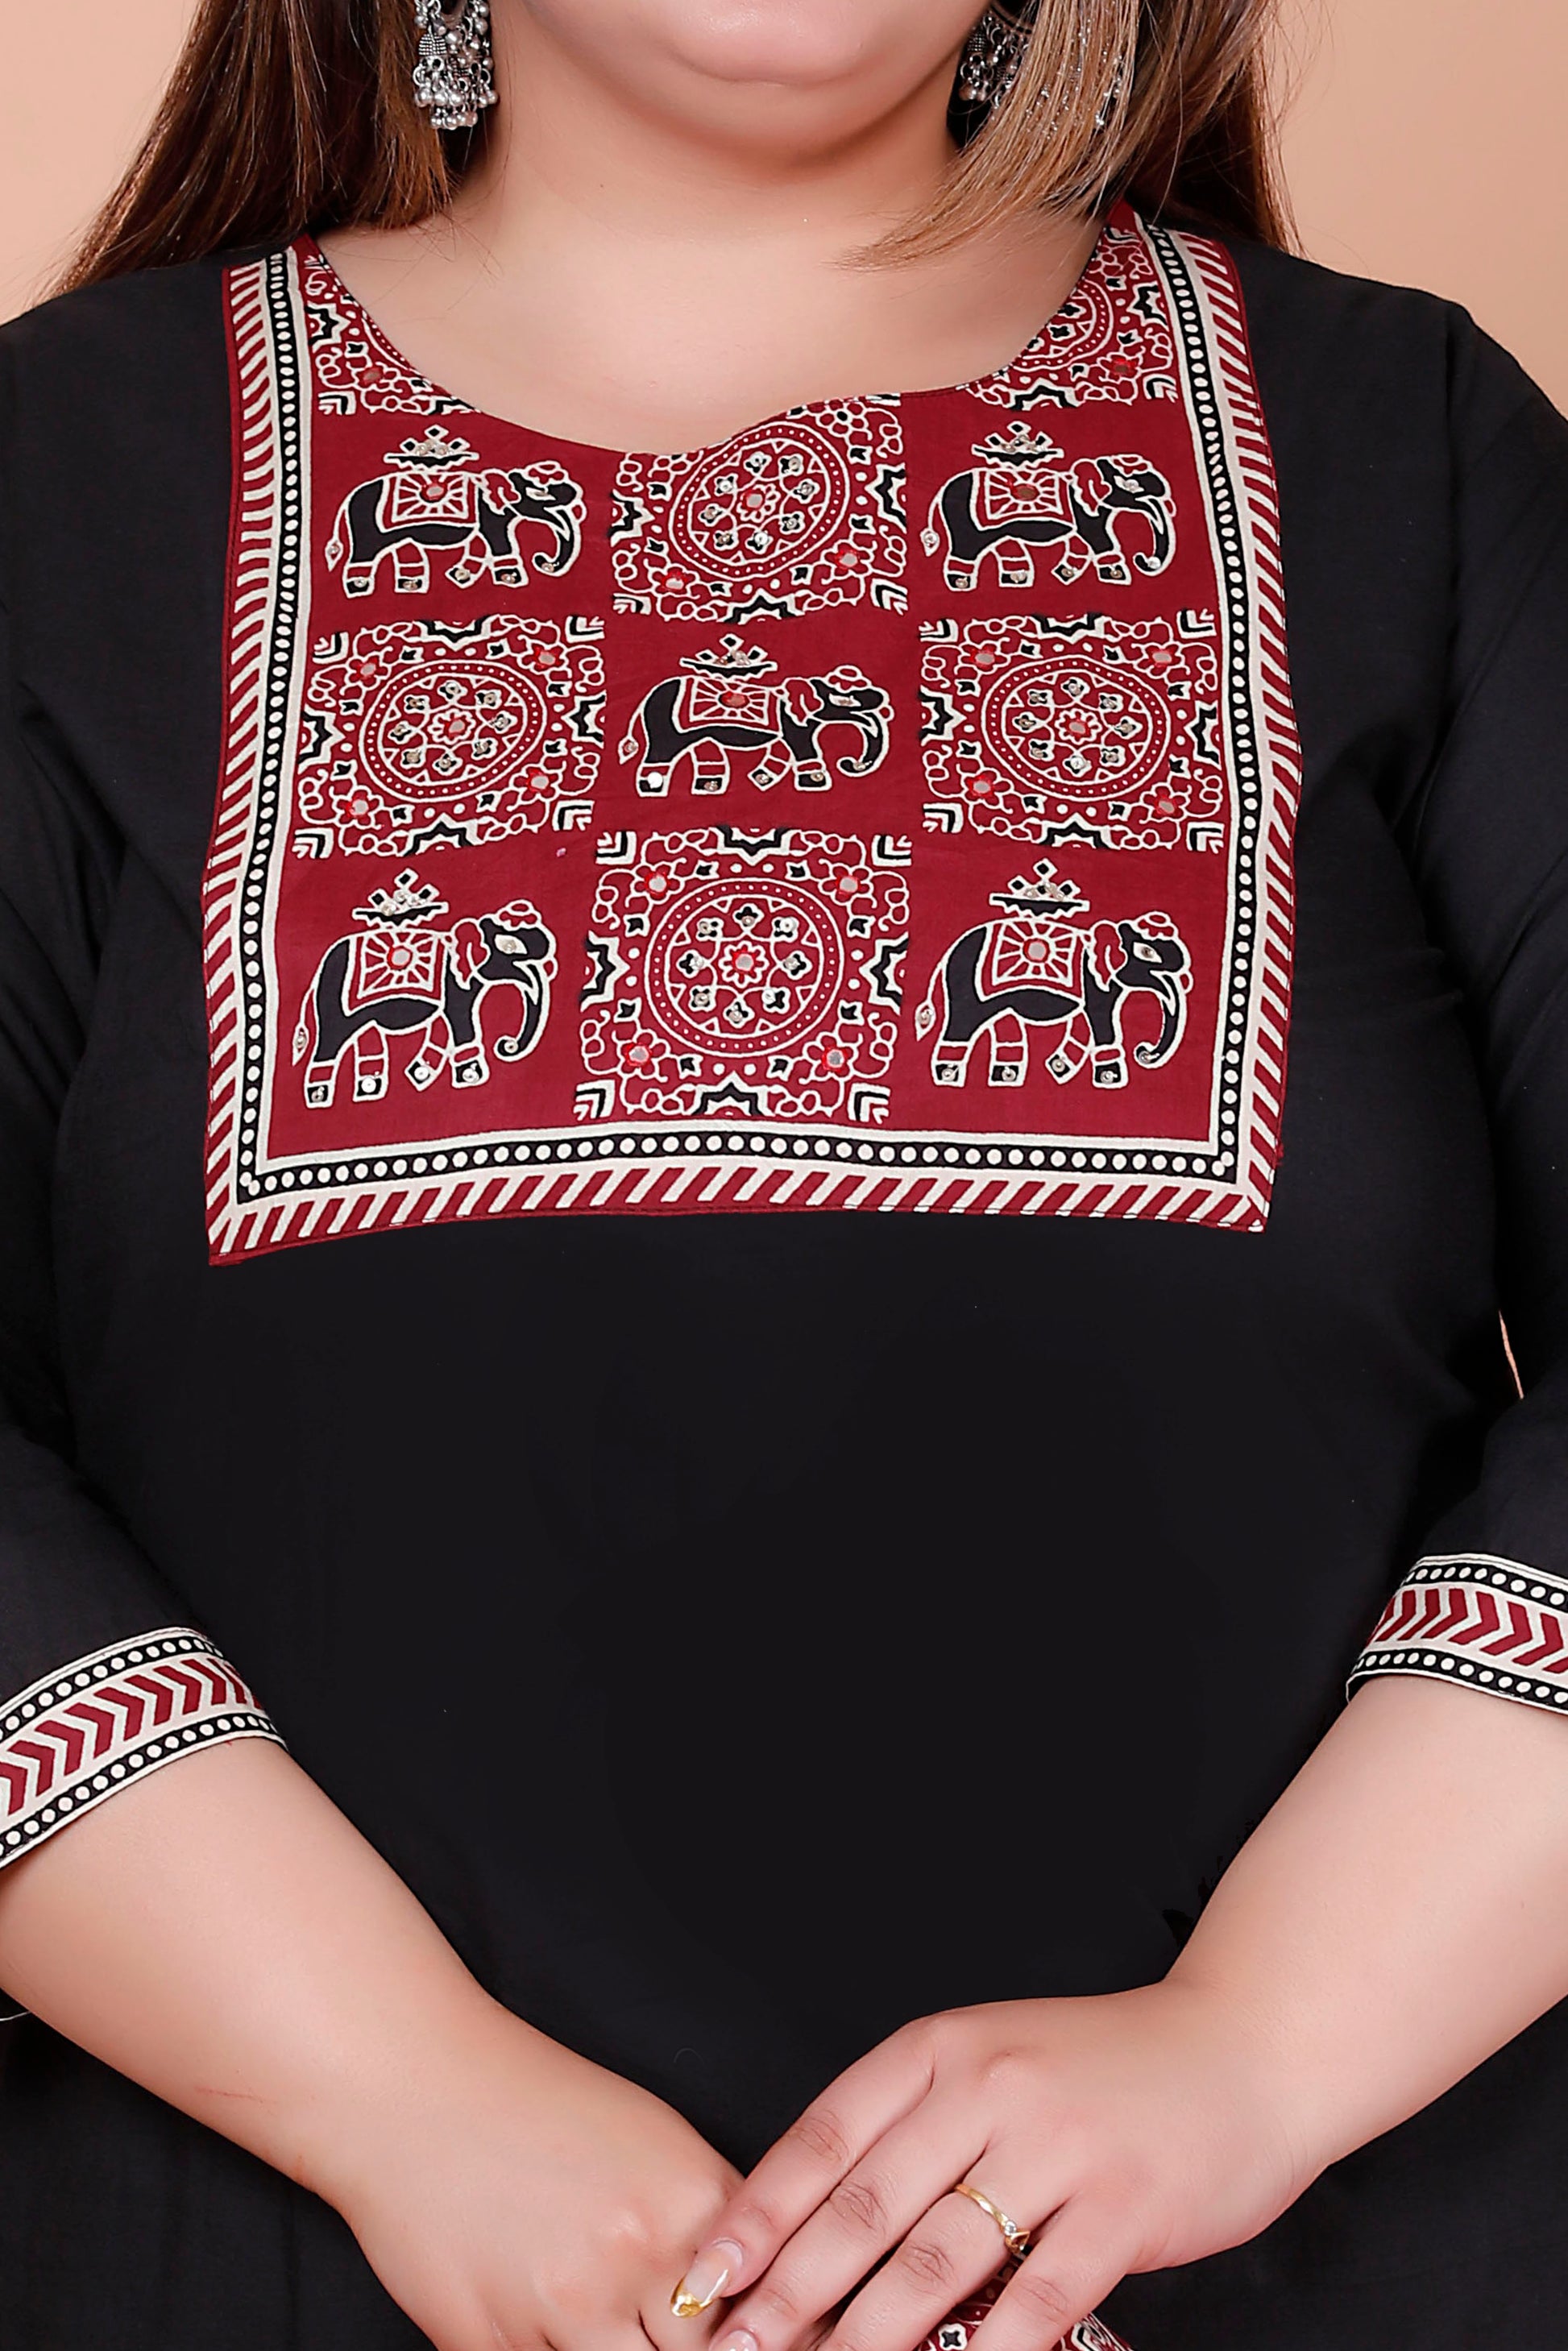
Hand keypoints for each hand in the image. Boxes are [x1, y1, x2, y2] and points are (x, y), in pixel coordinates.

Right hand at [322, 1990, 739, 2350]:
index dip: (745, 2328)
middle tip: (654, 2322)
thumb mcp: (653, 2138)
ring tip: (597, 2312)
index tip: (741, 2330)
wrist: (417, 2086)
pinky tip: (545, 2320)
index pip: (755, 2311)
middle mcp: (635, 2257)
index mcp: (689, 2201)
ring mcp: (562, 2307)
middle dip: (680, 2346)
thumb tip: (753, 2290)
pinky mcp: (489, 2341)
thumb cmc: (538, 2103)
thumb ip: (711, 2217)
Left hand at [672, 1987, 1309, 2350]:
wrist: (1245, 2046)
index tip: (705, 2275)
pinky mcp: (1120, 2206)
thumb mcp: (997, 2061)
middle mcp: (989, 2085)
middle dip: (788, 2291)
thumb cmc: (1106, 2069)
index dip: (759, 2212)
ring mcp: (1056, 2145)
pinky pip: (1035, 2297)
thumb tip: (815, 2217)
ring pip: (935, 2258)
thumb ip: (918, 2124)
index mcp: (945, 2045)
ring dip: (866, 2335)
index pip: (826, 2134)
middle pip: (864, 2204)